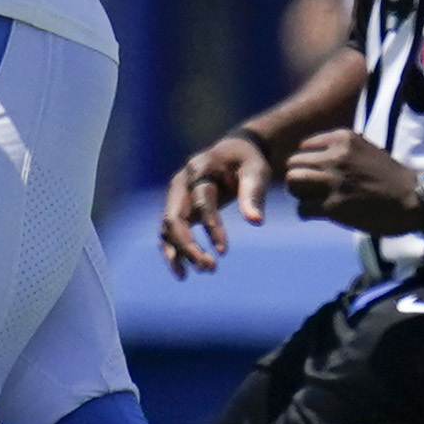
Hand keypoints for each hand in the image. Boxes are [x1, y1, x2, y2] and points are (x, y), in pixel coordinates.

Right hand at [159, 130, 275, 276]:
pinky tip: (183, 272)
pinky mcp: (177, 208)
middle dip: (187, 246)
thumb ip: (254, 194)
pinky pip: (169, 233)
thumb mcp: (256, 172)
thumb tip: (255, 222)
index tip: (223, 252)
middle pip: (174, 218)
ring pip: (167, 229)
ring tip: (201, 272)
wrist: (232, 152)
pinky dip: (174, 252)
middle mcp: (181, 182)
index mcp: (200, 169)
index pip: (202, 201)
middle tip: (210, 268)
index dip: (211, 227)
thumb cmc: (246, 161)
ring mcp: (175, 196)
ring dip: (180, 254)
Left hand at [279, 128, 423, 234]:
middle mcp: (335, 156)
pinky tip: (321, 213)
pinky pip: (302, 208)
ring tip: (313, 200)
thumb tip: (309, 157)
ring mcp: (334, 181)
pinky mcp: (334, 206)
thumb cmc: (389, 177)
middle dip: (300, 178)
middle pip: (293, 164)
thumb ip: (338, 150)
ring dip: (300, 194)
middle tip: (312, 190)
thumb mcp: (364, 149)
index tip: (321, 174)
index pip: (304, 147)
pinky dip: (307, 212)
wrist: (414, 199)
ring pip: (293, 183)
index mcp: (342, 139)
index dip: (309, 163)